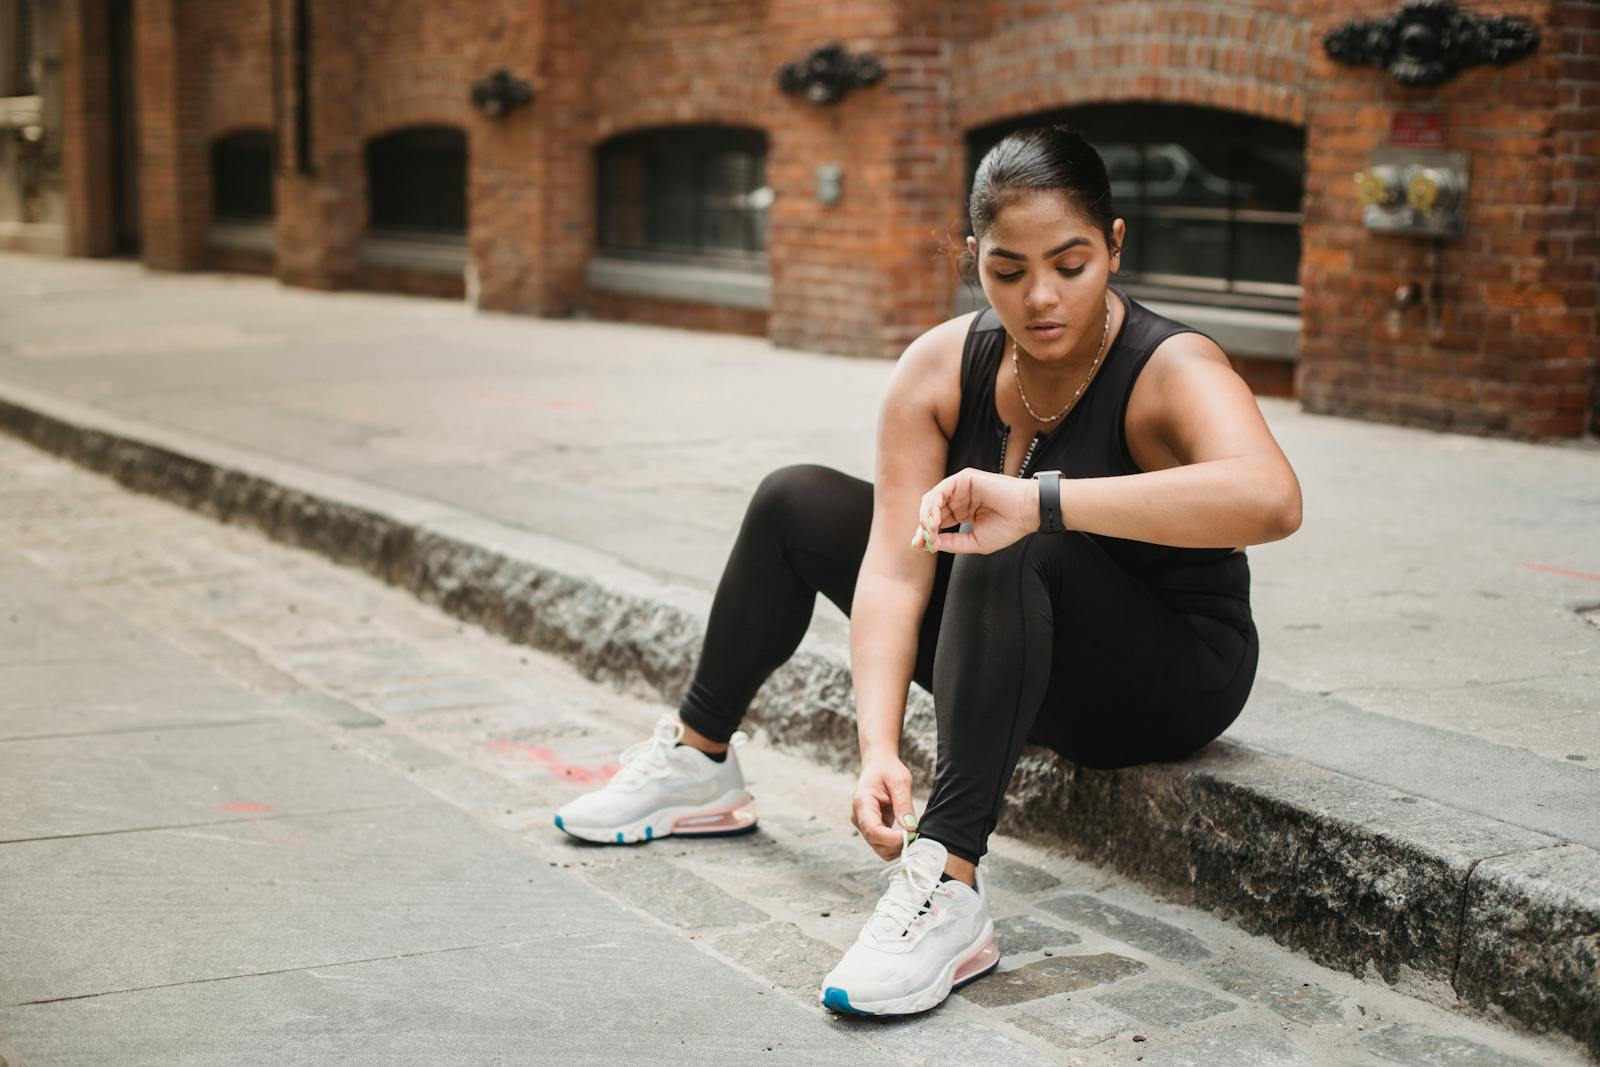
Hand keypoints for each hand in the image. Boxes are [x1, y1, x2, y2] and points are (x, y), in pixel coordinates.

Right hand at [851, 755, 914, 860]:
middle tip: (916, 833)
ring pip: (879, 848)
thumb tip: (910, 828)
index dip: (892, 838)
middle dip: (897, 844)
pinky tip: (906, 832)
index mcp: (862, 803)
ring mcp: (863, 824)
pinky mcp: (870, 828)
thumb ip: (904, 804)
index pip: (873, 831)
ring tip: (912, 832)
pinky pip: (883, 844)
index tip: (912, 834)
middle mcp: (858, 817)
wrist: (878, 765)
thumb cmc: (887, 770)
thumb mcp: (900, 781)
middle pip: (876, 843)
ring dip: (897, 846)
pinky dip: (896, 844)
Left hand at [910, 467, 1039, 555]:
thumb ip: (952, 543)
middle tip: (921, 541)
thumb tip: (930, 544)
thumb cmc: (1007, 527)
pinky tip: (935, 519)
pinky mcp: (964, 478)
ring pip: (932, 499)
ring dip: (926, 516)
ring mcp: (961, 488)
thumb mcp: (974, 542)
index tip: (919, 547)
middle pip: (930, 510)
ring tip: (930, 531)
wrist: (1026, 513)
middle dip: (922, 526)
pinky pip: (940, 490)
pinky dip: (933, 505)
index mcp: (963, 512)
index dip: (926, 534)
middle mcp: (959, 499)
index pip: (937, 522)